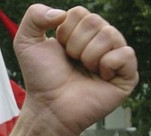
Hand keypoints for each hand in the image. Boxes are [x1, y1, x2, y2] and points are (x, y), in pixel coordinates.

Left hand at [14, 4, 137, 135]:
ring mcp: (113, 58)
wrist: (49, 106)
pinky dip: (108, 64)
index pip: (79, 13)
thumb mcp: (25, 42)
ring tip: (84, 71)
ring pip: (110, 35)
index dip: (64, 33)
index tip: (59, 51)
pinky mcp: (125, 76)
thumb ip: (34, 15)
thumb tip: (62, 13)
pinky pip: (125, 54)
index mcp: (79, 33)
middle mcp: (98, 43)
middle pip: (95, 21)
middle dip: (75, 45)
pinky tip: (100, 77)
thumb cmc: (40, 78)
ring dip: (88, 56)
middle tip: (71, 63)